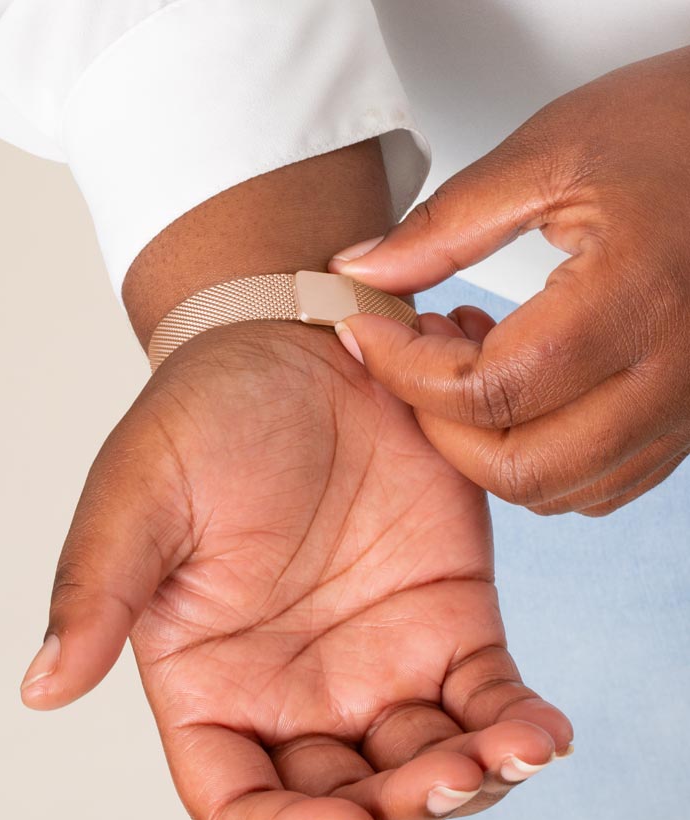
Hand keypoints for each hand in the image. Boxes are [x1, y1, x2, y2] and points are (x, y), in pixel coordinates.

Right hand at [19, 322, 571, 819]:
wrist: (294, 348)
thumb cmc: (202, 417)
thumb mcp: (135, 496)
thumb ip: (96, 592)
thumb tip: (39, 688)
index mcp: (209, 680)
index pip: (237, 802)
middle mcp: (293, 688)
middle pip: (347, 806)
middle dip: (397, 818)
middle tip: (441, 778)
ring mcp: (377, 660)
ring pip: (429, 770)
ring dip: (471, 786)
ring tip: (504, 754)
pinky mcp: (447, 618)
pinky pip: (489, 700)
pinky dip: (519, 730)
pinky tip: (539, 729)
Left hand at [331, 46, 689, 515]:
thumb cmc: (679, 130)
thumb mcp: (552, 155)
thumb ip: (446, 225)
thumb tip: (363, 272)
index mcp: (633, 302)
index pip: (484, 389)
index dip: (402, 370)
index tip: (366, 331)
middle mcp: (671, 375)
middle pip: (520, 466)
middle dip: (439, 425)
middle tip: (415, 355)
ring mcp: (686, 407)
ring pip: (557, 487)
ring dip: (485, 447)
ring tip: (465, 363)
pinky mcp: (689, 417)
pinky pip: (600, 482)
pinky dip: (537, 458)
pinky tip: (518, 389)